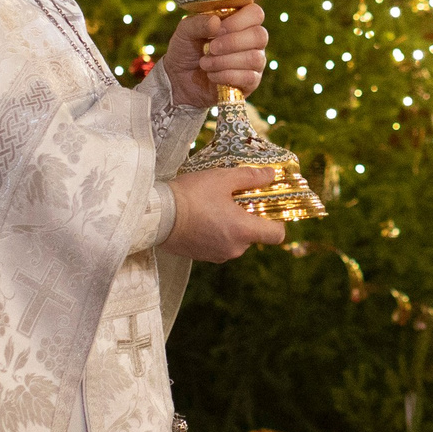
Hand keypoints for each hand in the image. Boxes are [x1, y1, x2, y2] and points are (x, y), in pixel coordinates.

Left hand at [162, 3, 268, 107]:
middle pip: (260, 35)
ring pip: (254, 58)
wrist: (180, 81)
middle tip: (211, 48)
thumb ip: (198, 23)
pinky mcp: (251, 81)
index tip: (217, 29)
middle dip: (233, 42)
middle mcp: (252, 39)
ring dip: (225, 61)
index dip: (239, 20)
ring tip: (205, 63)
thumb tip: (216, 22)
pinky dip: (226, 76)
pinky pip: (249, 77)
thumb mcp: (185, 32)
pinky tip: (212, 75)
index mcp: (240, 21)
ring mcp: (255, 61)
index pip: (255, 13)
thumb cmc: (186, 50)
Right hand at [165, 167, 287, 261]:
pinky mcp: (202, 256)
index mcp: (244, 231)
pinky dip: (217, 231)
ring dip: (232, 224)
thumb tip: (271, 175)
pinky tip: (203, 215)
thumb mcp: (223, 179)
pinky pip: (219, 243)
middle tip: (236, 197)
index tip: (267, 205)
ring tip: (216, 205)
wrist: (155, 215)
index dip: (277, 220)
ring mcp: (217, 255)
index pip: (276, 235)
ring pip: (236, 239)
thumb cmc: (191, 196)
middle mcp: (234, 248)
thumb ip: (251, 177)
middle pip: (255, 235)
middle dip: (249, 217)